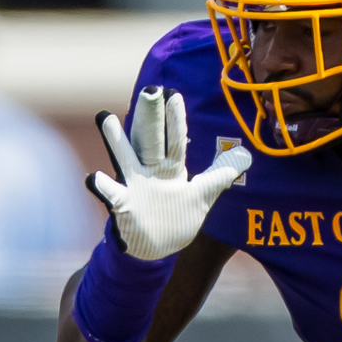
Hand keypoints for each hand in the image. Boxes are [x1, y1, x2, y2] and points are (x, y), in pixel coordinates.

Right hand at [87, 88, 251, 260]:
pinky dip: (103, 186)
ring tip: (106, 117)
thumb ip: (221, 174)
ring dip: (117, 141)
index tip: (173, 94)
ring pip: (125, 159)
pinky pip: (111, 194)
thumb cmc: (176, 218)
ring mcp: (134, 187)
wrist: (154, 249)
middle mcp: (150, 172)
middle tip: (149, 91)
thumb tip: (246, 155)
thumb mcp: (202, 195)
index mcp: (171, 170)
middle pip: (151, 141)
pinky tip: (95, 177)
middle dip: (151, 118)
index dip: (175, 120)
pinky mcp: (122, 207)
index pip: (175, 141)